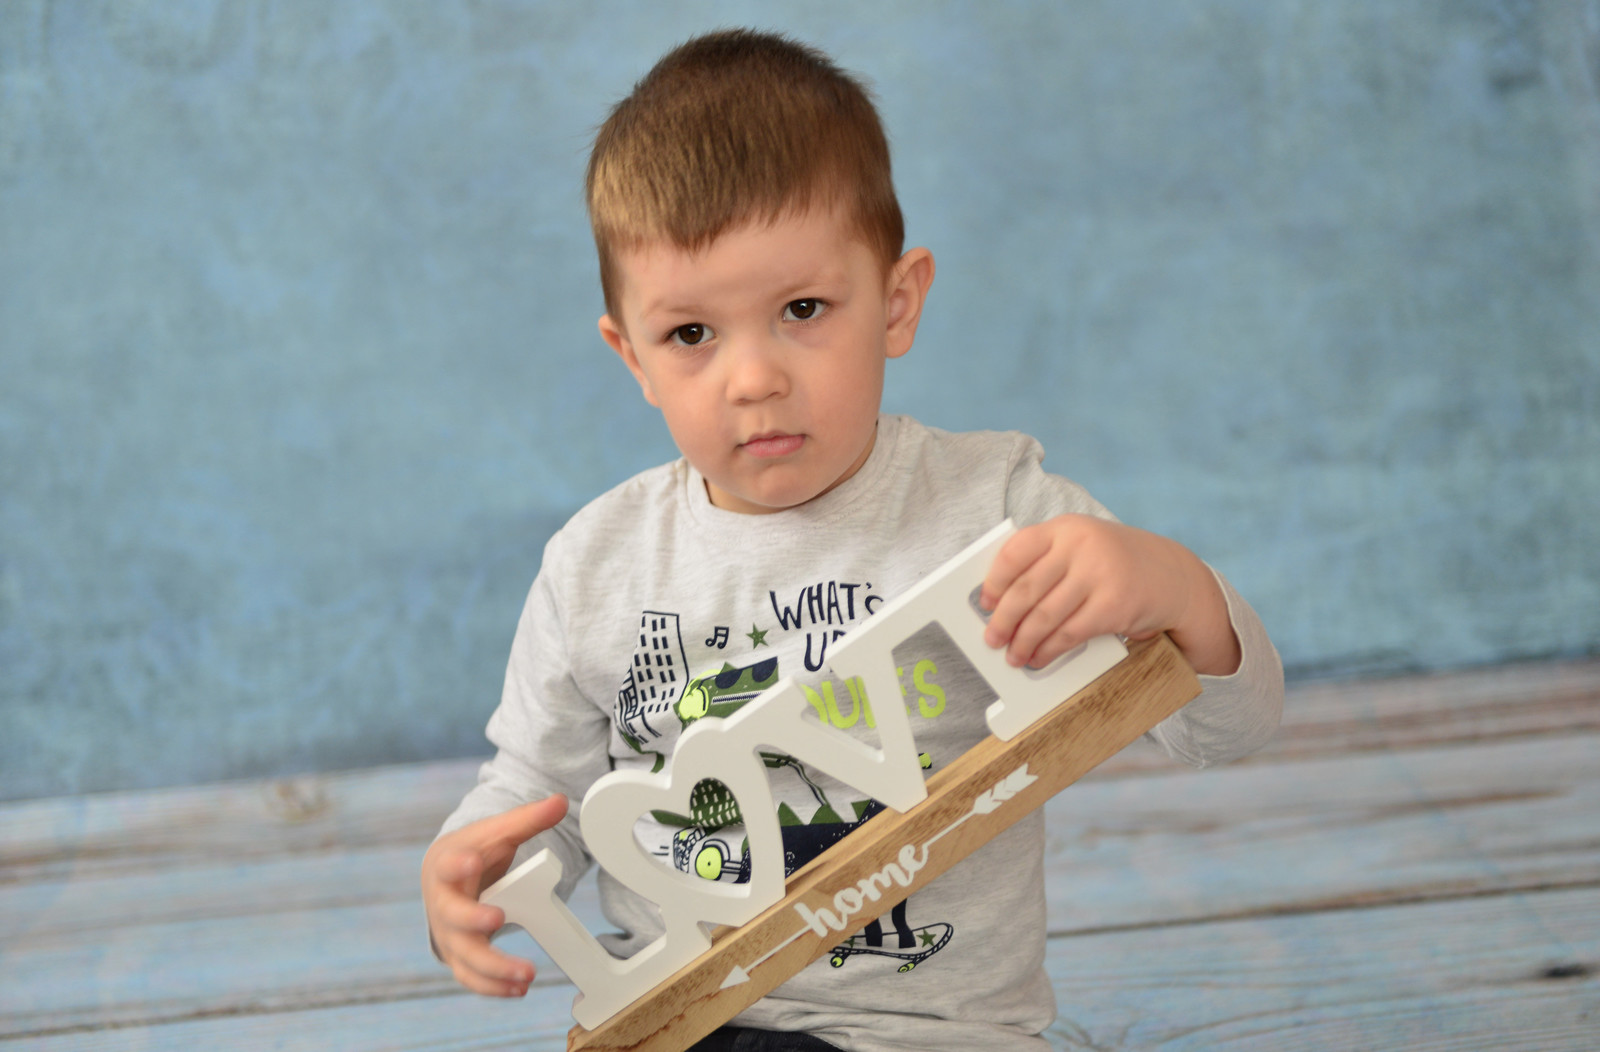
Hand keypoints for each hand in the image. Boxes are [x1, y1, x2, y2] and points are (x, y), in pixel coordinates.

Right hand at [421, 795, 568, 996]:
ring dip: (493, 968)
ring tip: (526, 975)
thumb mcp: (498, 832)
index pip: (449, 865)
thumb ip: (528, 819)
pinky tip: (519, 990)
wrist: (446, 878)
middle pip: (453, 917)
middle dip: (474, 920)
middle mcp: (443, 904)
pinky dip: (494, 987)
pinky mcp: (459, 957)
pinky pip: (472, 978)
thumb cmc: (473, 852)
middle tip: (499, 919)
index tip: (471, 862)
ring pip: (465, 957)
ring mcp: (450, 934)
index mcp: (448, 866)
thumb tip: (562, 801)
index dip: (458, 865)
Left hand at [978, 515, 1239, 675]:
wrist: (1174, 577)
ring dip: (1024, 641)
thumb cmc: (1115, 564)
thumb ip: (1047, 562)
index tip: (986, 604)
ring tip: (1014, 655)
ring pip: (1045, 615)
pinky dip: (1049, 650)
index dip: (994, 581)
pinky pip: (1069, 633)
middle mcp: (1081, 546)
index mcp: (1065, 528)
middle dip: (1004, 620)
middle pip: (1026, 589)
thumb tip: (1001, 603)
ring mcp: (1099, 574)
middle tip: (992, 638)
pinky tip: (1040, 658)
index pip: (1015, 551)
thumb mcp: (1082, 546)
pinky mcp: (1114, 605)